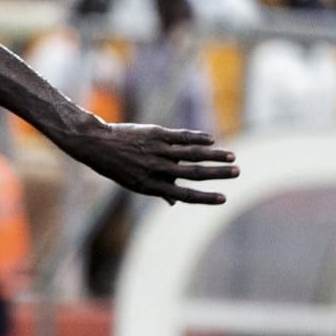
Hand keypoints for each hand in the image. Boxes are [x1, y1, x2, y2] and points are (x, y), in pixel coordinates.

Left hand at [65, 122, 238, 204]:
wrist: (97, 144)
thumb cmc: (117, 166)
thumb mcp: (133, 183)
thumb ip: (157, 189)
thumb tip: (176, 201)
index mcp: (150, 186)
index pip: (184, 195)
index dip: (205, 197)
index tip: (224, 198)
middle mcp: (155, 169)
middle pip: (193, 173)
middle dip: (217, 174)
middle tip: (237, 172)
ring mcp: (156, 151)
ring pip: (191, 154)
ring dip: (214, 155)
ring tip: (232, 156)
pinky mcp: (156, 134)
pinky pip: (181, 137)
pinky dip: (198, 138)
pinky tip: (212, 139)